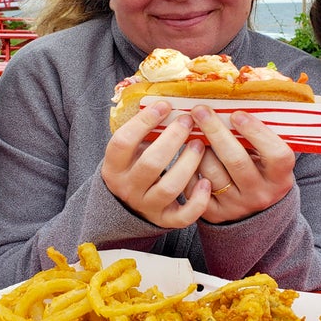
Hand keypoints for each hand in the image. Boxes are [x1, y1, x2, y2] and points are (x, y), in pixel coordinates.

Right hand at [102, 100, 207, 228]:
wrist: (128, 207)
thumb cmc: (134, 167)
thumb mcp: (129, 151)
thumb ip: (142, 131)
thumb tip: (166, 99)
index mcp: (114, 167)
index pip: (123, 142)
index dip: (143, 121)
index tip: (164, 105)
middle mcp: (128, 188)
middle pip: (150, 164)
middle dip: (173, 139)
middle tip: (188, 121)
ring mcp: (146, 206)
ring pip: (169, 187)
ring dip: (188, 164)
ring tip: (199, 145)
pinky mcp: (165, 220)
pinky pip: (183, 216)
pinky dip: (197, 201)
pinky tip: (206, 182)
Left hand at [187, 105, 296, 223]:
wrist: (254, 213)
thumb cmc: (260, 171)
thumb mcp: (269, 158)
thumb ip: (259, 135)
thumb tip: (236, 99)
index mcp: (280, 178)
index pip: (275, 154)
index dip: (257, 132)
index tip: (236, 113)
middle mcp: (260, 194)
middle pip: (236, 160)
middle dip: (215, 131)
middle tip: (200, 110)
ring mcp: (236, 207)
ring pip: (211, 172)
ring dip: (199, 148)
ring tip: (195, 134)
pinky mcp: (214, 214)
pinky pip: (194, 186)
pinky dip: (188, 167)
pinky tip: (188, 154)